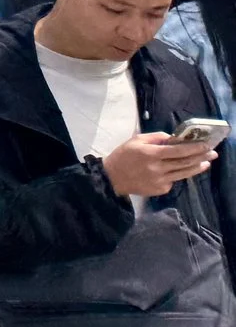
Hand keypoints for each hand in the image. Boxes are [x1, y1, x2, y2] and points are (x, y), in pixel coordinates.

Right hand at [104, 131, 221, 198]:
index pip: (178, 150)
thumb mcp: (136, 140)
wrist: (113, 177)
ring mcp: (160, 181)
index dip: (193, 148)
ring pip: (184, 173)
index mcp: (151, 153)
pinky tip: (179, 170)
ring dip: (197, 168)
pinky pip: (174, 180)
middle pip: (184, 162)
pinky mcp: (161, 190)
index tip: (205, 144)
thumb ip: (155, 137)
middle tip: (212, 153)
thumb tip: (173, 138)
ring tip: (206, 163)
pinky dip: (179, 174)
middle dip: (201, 157)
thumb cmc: (124, 155)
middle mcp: (158, 168)